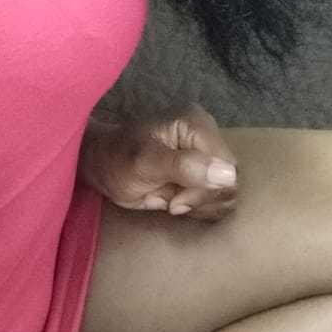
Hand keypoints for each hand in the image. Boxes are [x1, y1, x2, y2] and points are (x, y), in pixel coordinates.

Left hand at [78, 102, 238, 221]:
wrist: (101, 164)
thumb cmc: (116, 159)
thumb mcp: (144, 163)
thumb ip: (184, 167)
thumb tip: (228, 175)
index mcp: (196, 124)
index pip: (228, 168)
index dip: (205, 191)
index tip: (175, 202)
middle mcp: (207, 136)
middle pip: (230, 181)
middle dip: (201, 199)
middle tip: (171, 203)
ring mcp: (206, 155)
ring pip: (226, 193)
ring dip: (200, 206)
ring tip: (171, 201)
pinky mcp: (202, 171)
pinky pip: (216, 198)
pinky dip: (199, 208)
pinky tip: (177, 202)